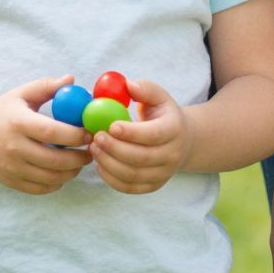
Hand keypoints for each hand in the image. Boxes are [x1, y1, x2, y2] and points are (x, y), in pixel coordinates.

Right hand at [0, 75, 92, 194]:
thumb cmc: (3, 110)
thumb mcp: (22, 93)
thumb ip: (47, 86)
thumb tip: (71, 80)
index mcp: (18, 122)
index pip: (51, 132)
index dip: (74, 135)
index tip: (88, 133)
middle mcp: (13, 147)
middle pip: (54, 160)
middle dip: (79, 158)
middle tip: (91, 152)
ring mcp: (11, 167)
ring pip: (50, 178)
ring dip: (71, 172)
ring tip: (79, 162)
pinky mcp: (10, 181)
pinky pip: (40, 188)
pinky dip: (56, 183)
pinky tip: (62, 172)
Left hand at [89, 79, 190, 194]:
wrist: (180, 140)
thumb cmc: (162, 114)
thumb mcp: (158, 96)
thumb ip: (145, 89)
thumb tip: (128, 85)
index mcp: (174, 129)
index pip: (154, 134)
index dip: (131, 132)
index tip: (110, 126)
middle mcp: (172, 155)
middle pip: (141, 158)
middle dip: (114, 149)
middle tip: (95, 137)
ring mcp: (163, 174)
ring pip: (132, 175)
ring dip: (108, 163)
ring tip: (94, 147)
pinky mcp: (153, 186)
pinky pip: (128, 187)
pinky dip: (110, 177)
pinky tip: (100, 162)